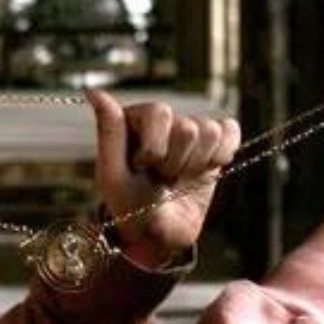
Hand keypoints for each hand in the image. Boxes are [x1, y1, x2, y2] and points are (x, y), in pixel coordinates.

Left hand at [84, 91, 241, 269]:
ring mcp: (188, 125)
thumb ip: (108, 133)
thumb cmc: (130, 207)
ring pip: (210, 131)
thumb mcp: (113, 176)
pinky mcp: (214, 138)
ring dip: (197, 164)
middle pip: (188, 128)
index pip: (160, 113)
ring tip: (178, 176)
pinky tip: (202, 170)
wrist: (158, 233)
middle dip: (177, 163)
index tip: (142, 168)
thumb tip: (93, 91)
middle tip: (162, 178)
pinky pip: (230, 130)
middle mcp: (161, 116)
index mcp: (133, 117)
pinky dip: (221, 156)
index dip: (156, 150)